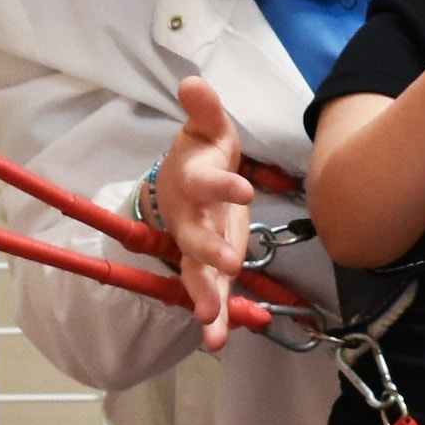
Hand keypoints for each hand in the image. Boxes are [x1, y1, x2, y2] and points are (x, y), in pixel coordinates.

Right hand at [156, 76, 263, 348]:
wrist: (180, 185)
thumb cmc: (200, 156)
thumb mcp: (206, 129)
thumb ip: (204, 110)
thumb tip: (193, 83)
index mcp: (193, 183)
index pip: (206, 183)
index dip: (223, 186)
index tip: (244, 190)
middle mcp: (189, 220)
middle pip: (194, 238)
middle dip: (209, 251)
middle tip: (228, 263)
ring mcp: (195, 247)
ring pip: (196, 276)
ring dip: (204, 298)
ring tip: (211, 324)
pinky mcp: (207, 268)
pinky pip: (210, 296)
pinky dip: (214, 319)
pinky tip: (218, 342)